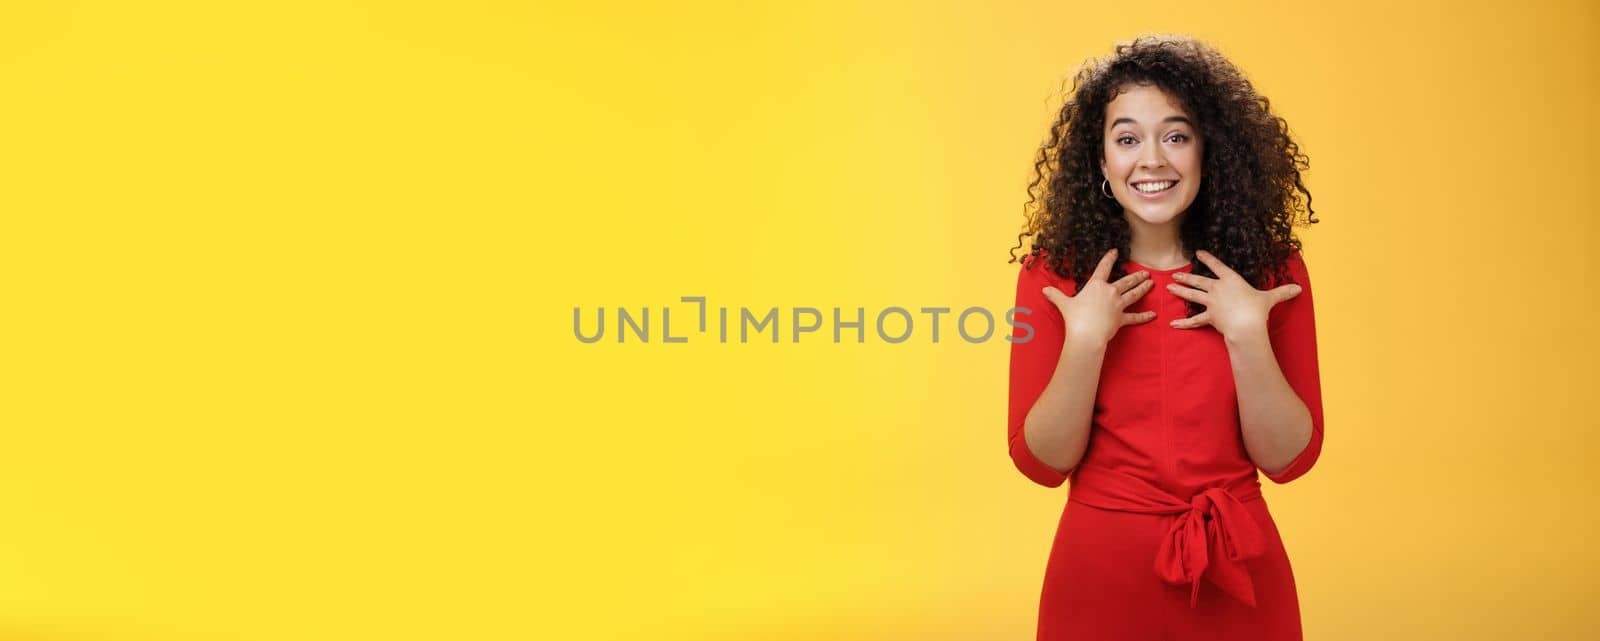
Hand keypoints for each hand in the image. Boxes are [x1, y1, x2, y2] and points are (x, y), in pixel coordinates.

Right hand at [1041, 248, 1156, 346]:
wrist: (1086, 334)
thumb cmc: (1075, 318)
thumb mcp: (1063, 304)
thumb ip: (1055, 296)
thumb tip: (1044, 290)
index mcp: (1096, 286)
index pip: (1103, 268)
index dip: (1109, 258)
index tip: (1115, 251)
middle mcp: (1110, 292)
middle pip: (1126, 281)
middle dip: (1137, 276)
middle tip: (1146, 272)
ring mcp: (1118, 305)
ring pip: (1134, 294)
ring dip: (1143, 289)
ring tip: (1151, 283)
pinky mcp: (1122, 319)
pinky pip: (1135, 317)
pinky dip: (1144, 316)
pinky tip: (1153, 314)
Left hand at [1165, 249, 1301, 340]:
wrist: (1246, 325)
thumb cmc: (1257, 310)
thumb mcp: (1270, 299)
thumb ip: (1282, 292)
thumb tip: (1299, 288)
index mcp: (1231, 280)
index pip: (1217, 266)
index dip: (1208, 259)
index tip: (1198, 253)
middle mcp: (1218, 289)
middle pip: (1198, 281)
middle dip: (1186, 277)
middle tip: (1174, 275)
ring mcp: (1211, 303)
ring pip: (1192, 295)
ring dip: (1180, 292)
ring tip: (1169, 288)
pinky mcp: (1209, 317)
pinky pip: (1194, 320)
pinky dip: (1183, 323)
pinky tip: (1172, 324)